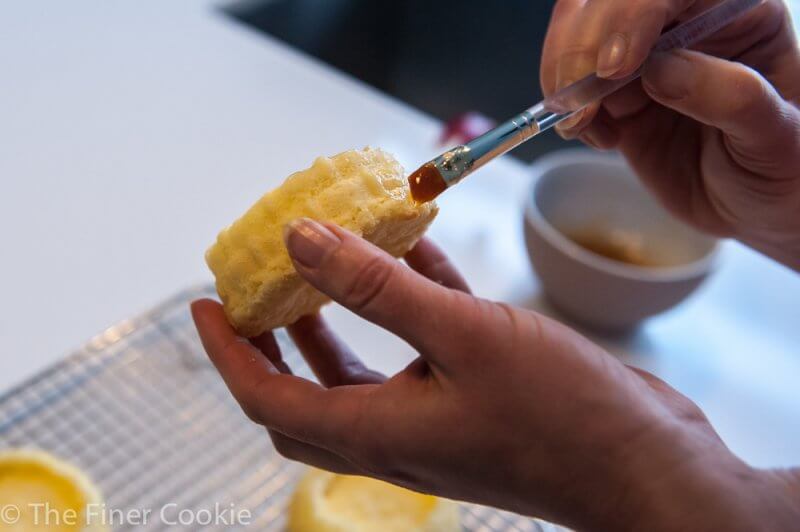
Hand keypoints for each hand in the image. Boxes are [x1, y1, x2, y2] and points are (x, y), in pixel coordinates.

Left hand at [192, 219, 799, 530]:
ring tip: (325, 265)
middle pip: (307, 392)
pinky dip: (408, 303)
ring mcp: (438, 415)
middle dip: (274, 342)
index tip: (205, 304)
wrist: (648, 468)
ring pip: (363, 370)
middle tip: (260, 291)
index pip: (269, 396)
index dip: (228, 353)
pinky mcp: (476, 394)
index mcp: (379, 430)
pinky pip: (424, 347)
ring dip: (337, 321)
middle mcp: (399, 430)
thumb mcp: (463, 337)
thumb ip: (378, 289)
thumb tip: (303, 241)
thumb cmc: (563, 417)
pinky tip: (416, 253)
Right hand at [541, 0, 799, 268]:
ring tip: (583, 124)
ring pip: (578, 33)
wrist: (758, 208)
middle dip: (583, 46)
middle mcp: (685, 23)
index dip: (633, 13)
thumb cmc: (785, 168)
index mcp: (737, 11)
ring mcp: (645, 58)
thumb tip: (661, 70)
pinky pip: (573, 85)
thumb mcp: (777, 137)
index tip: (616, 66)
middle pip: (608, 1)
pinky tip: (596, 137)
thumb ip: (732, 98)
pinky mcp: (617, 95)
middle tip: (582, 103)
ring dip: (564, 75)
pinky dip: (568, 109)